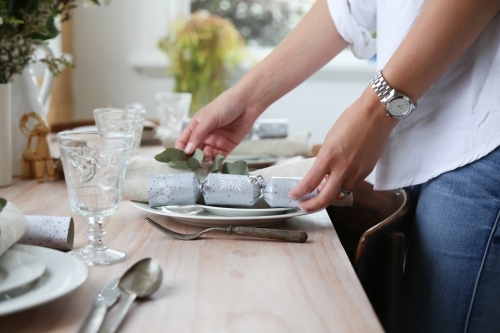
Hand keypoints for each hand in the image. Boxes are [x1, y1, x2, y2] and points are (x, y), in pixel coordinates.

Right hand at [175, 87, 262, 158]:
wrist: (248, 103)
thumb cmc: (226, 104)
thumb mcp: (209, 118)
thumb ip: (198, 135)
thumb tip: (187, 150)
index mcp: (196, 126)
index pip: (183, 141)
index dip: (180, 151)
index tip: (179, 160)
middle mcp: (204, 136)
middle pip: (194, 152)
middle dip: (193, 159)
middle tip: (193, 166)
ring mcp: (215, 142)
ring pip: (206, 157)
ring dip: (204, 162)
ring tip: (205, 163)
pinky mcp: (227, 147)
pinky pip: (219, 158)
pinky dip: (215, 164)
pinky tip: (213, 166)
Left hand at [289, 87, 399, 210]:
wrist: (377, 114)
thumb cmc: (353, 120)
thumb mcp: (330, 139)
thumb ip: (325, 159)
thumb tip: (320, 174)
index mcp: (329, 156)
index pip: (309, 183)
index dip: (299, 193)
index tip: (294, 195)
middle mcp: (343, 167)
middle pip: (325, 198)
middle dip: (312, 206)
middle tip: (304, 206)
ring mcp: (357, 171)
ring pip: (340, 195)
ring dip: (330, 196)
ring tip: (322, 192)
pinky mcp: (367, 172)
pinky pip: (352, 187)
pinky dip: (343, 187)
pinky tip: (338, 181)